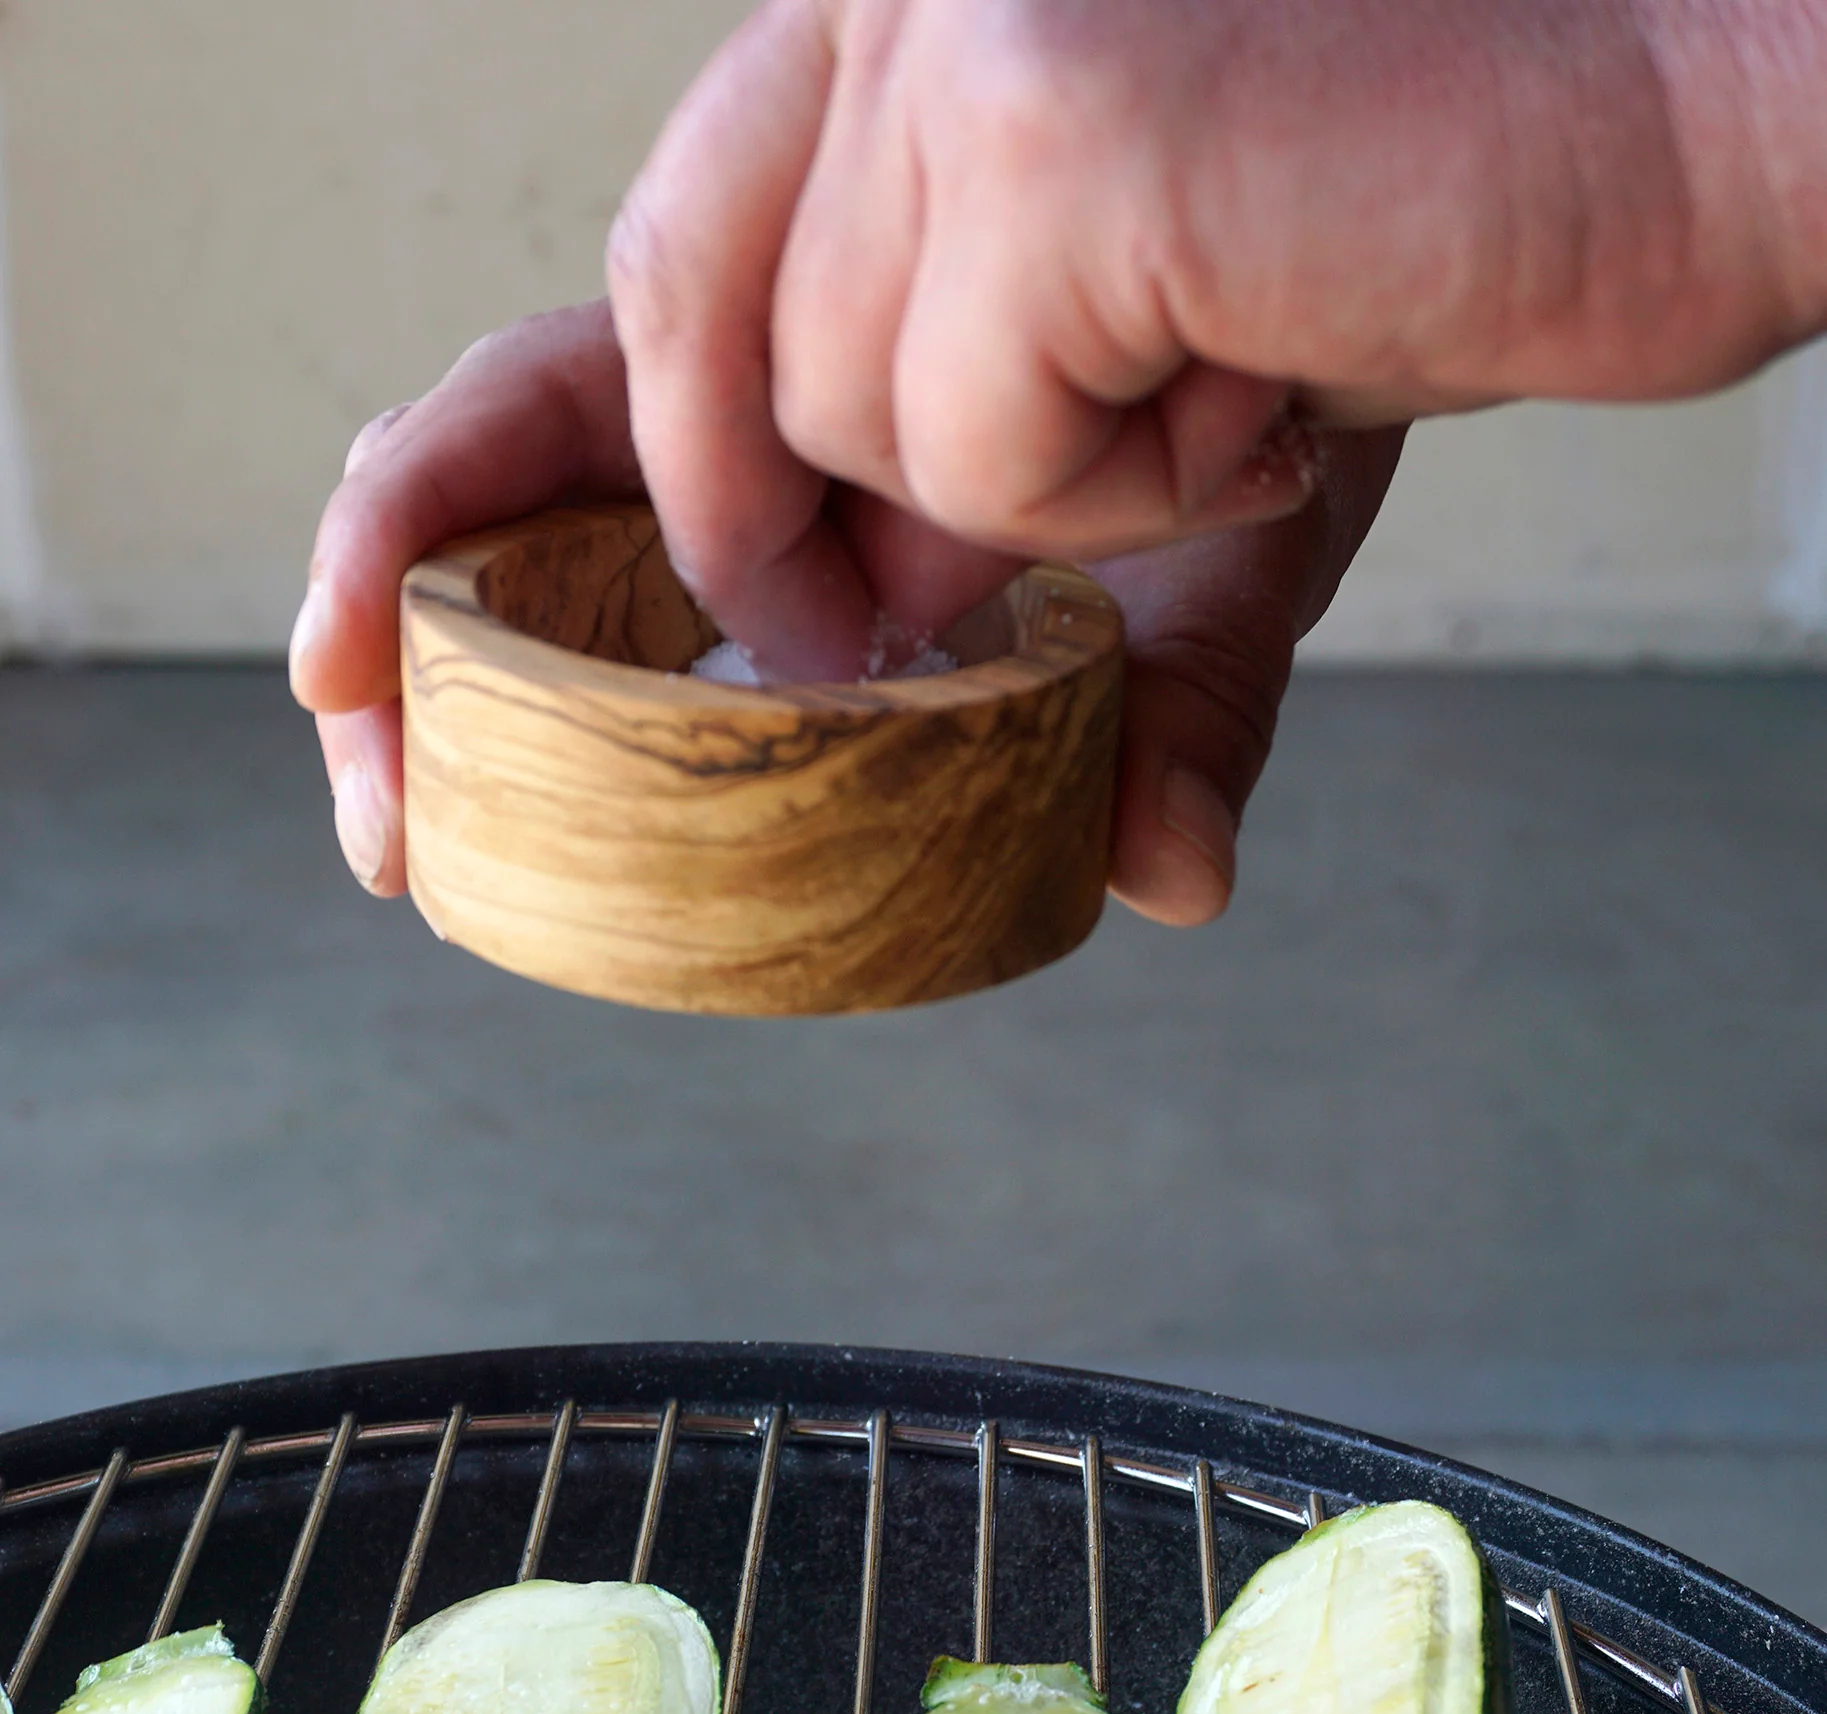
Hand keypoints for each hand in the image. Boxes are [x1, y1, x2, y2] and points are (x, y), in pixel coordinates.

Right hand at [289, 301, 1400, 921]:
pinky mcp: (782, 591)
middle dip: (395, 659)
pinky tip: (561, 844)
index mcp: (788, 354)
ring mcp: (743, 508)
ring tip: (421, 857)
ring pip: (532, 580)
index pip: (537, 411)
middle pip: (484, 509)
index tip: (355, 671)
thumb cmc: (1234, 427)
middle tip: (385, 838)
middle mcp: (733, 426)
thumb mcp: (1216, 551)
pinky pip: (628, 650)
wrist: (1282, 381)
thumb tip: (1174, 878)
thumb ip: (1189, 696)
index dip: (412, 528)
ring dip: (453, 716)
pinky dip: (572, 744)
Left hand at [609, 0, 1825, 673]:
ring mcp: (949, 20)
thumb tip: (1147, 880)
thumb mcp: (1202, 486)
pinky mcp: (1042, 118)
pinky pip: (965, 439)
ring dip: (1038, 485)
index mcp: (877, 46)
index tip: (529, 575)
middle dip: (786, 518)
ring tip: (1218, 391)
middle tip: (942, 608)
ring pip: (832, 403)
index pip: (658, 248)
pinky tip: (1259, 373)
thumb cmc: (1418, 266)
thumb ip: (1110, 660)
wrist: (1653, 143)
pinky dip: (1120, 481)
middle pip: (687, 320)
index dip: (571, 438)